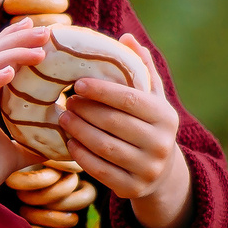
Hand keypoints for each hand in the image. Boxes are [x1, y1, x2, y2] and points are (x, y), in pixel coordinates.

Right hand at [0, 26, 45, 227]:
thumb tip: (60, 147)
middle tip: (47, 29)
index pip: (0, 60)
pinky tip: (12, 70)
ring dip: (14, 53)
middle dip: (20, 39)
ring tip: (39, 47)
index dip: (17, 41)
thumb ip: (32, 147)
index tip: (40, 28)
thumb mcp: (14, 156)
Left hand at [57, 35, 193, 227]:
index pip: (130, 99)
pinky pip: (100, 171)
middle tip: (66, 101)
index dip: (102, 90)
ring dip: (79, 131)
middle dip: (86, 111)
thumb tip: (127, 38)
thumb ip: (141, 68)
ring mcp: (148, 169)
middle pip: (115, 123)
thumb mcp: (152, 97)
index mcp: (166, 116)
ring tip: (62, 118)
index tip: (78, 83)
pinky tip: (68, 142)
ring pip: (105, 148)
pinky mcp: (133, 189)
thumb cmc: (149, 124)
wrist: (161, 173)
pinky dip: (81, 156)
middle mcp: (161, 144)